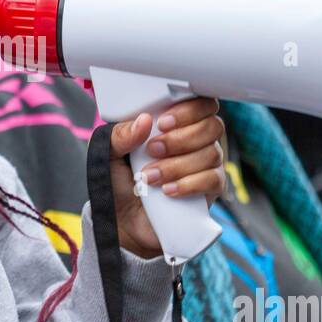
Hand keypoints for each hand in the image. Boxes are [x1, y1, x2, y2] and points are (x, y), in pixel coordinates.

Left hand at [110, 98, 226, 258]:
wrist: (124, 218)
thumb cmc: (120, 180)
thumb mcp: (109, 153)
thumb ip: (120, 134)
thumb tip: (143, 121)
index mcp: (177, 122)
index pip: (201, 102)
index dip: (189, 109)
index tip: (163, 122)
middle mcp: (197, 139)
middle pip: (211, 126)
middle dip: (180, 139)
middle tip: (152, 150)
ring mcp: (207, 163)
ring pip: (211, 153)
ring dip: (177, 165)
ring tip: (149, 177)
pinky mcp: (210, 188)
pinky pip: (213, 179)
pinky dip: (189, 184)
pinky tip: (167, 190)